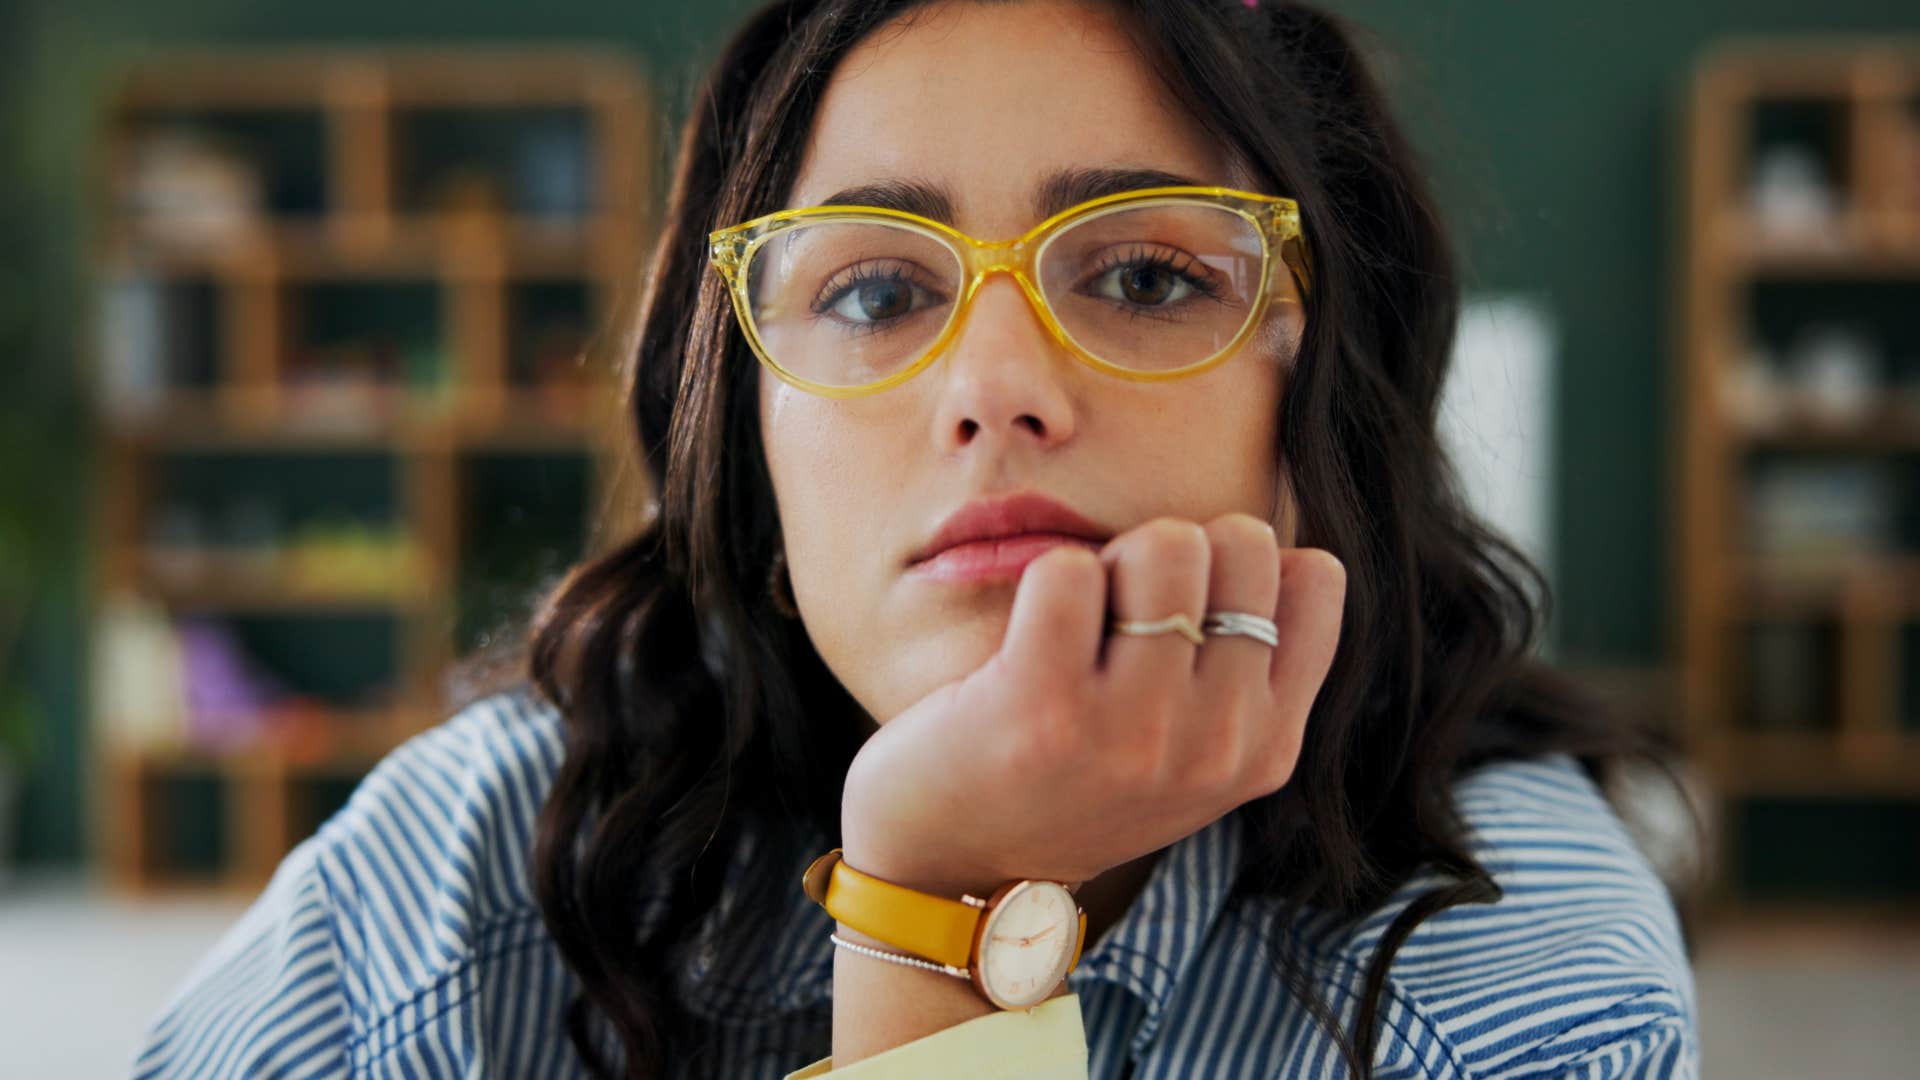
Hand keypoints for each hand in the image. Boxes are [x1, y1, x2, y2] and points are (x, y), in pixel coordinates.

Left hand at [839, 513, 1346, 896]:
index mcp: (1266, 748)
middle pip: (1241, 543)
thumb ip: (1243, 674)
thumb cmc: (1070, 782)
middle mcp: (1216, 745)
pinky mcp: (1046, 706)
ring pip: (1165, 545)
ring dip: (1111, 561)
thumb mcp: (1190, 756)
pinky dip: (1043, 579)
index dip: (1240, 564)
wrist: (953, 867)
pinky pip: (1068, 571)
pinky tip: (1027, 636)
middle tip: (1122, 615)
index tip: (1186, 612)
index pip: (1315, 579)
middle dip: (1175, 553)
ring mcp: (1135, 730)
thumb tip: (1269, 550)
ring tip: (1076, 626)